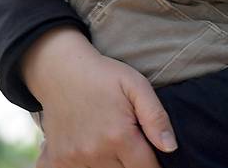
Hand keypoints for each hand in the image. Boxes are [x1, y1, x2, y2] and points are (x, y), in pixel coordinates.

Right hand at [22, 27, 175, 167]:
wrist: (62, 69)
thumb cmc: (103, 75)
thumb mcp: (136, 84)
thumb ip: (155, 116)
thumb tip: (170, 147)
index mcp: (119, 136)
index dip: (153, 162)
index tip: (150, 152)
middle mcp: (95, 153)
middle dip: (131, 162)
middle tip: (126, 140)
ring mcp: (73, 159)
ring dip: (109, 164)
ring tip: (107, 140)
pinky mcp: (56, 161)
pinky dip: (83, 166)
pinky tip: (86, 148)